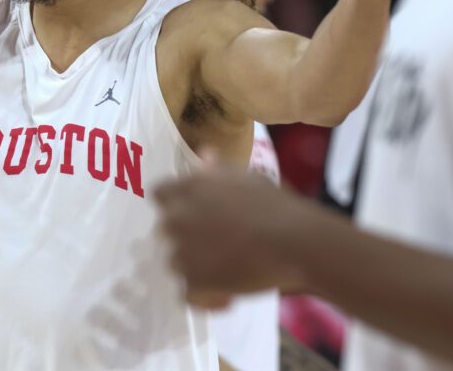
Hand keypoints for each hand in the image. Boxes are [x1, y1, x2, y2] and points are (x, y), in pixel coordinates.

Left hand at [154, 157, 308, 307]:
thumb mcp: (246, 178)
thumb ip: (218, 170)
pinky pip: (188, 295)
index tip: (193, 213)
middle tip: (216, 245)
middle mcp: (177, 218)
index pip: (159, 193)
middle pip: (166, 229)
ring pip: (175, 262)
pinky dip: (205, 298)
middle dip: (185, 237)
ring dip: (195, 268)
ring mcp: (183, 251)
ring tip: (226, 271)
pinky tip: (226, 297)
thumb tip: (204, 153)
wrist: (292, 241)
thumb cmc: (274, 205)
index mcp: (188, 189)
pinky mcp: (195, 281)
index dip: (174, 204)